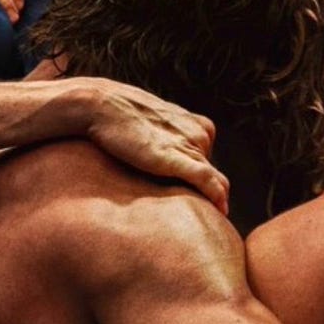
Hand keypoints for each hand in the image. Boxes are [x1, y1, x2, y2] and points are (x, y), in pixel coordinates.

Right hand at [78, 78, 229, 213]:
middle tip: (200, 213)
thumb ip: (170, 139)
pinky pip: (205, 179)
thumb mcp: (158, 124)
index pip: (209, 161)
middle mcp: (200, 135)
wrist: (102, 105)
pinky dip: (216, 195)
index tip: (196, 197)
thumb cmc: (123, 115)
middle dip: (207, 192)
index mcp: (200, 126)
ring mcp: (189, 145)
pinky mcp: (175, 158)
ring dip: (212, 199)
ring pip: (213, 180)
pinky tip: (221, 211)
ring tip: (207, 218)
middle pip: (211, 173)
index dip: (203, 180)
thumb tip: (165, 158)